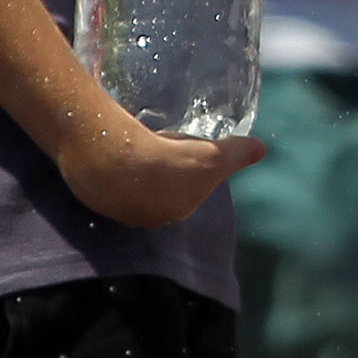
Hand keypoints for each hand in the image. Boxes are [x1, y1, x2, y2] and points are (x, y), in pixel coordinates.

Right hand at [56, 102, 265, 227]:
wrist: (112, 160)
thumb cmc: (168, 162)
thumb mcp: (212, 157)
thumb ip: (238, 153)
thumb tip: (261, 149)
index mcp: (175, 212)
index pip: (189, 192)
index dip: (192, 171)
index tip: (187, 152)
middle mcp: (147, 217)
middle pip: (163, 189)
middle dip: (166, 170)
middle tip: (166, 142)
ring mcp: (119, 207)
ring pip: (135, 183)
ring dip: (138, 168)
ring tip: (141, 141)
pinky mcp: (96, 193)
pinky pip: (110, 176)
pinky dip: (115, 164)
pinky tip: (116, 146)